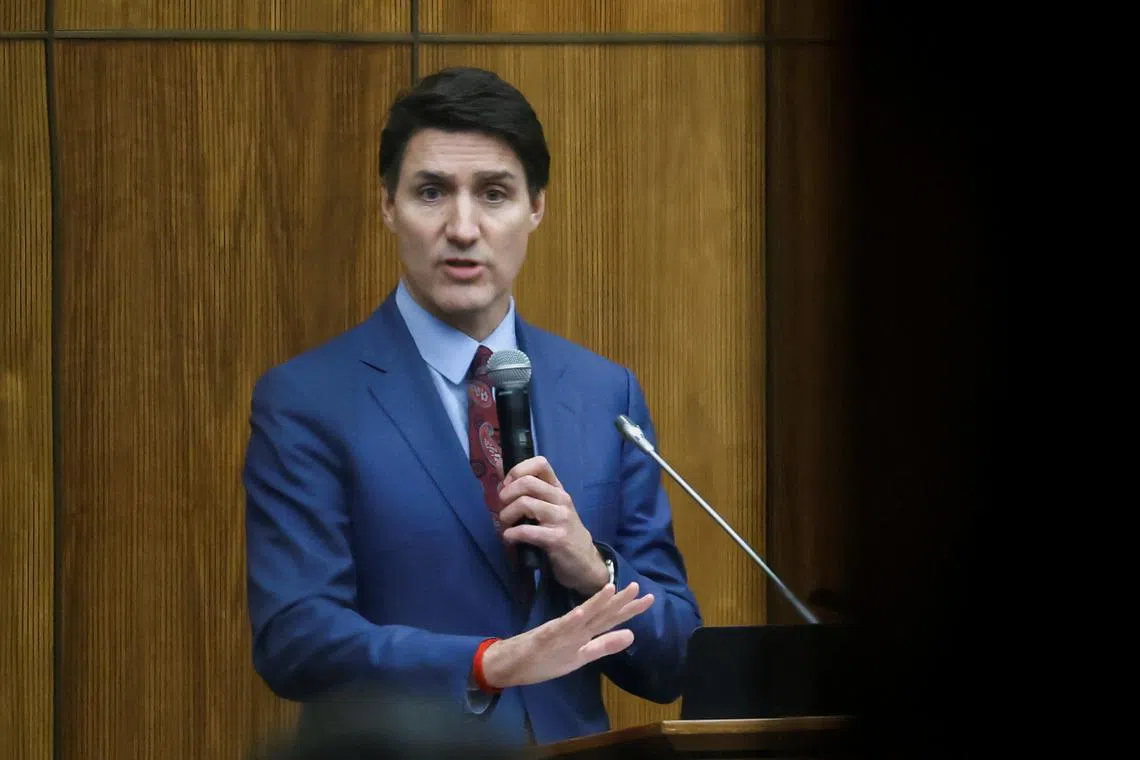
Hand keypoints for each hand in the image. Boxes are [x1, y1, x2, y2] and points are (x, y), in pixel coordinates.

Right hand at [480, 582, 654, 688]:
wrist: (512, 663)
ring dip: (596, 602)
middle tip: (639, 587)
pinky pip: (559, 628)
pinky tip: (581, 611)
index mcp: (584, 632)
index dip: (630, 609)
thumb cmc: (545, 658)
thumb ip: (604, 645)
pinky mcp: (545, 636)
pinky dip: (570, 620)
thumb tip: (632, 634)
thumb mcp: (580, 656)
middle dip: (620, 602)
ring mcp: (560, 630)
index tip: (649, 598)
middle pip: (601, 613)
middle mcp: (576, 627)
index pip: (611, 618)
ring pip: (582, 616)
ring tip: (612, 589)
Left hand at [498, 456, 609, 594]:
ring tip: (505, 525)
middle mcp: (561, 499)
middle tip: (502, 508)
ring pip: (525, 504)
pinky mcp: (557, 539)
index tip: (507, 485)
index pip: (540, 463)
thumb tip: (501, 479)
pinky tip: (509, 538)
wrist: (585, 562)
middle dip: (506, 494)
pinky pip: (526, 531)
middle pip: (527, 482)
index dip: (518, 470)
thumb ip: (532, 494)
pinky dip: (511, 534)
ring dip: (506, 515)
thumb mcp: (552, 509)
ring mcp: (560, 518)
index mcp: (558, 489)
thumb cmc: (562, 533)